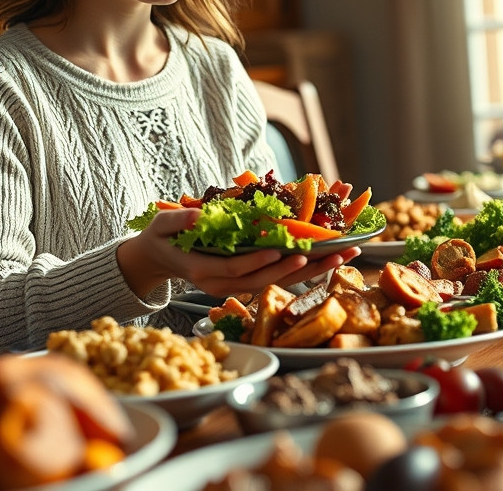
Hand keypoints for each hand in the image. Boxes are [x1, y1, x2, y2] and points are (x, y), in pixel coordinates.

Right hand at [119, 208, 359, 299]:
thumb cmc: (162, 238)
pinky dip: (303, 267)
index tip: (283, 251)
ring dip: (312, 269)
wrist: (160, 258)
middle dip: (301, 268)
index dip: (259, 262)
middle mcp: (223, 284)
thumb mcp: (163, 225)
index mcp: (203, 272)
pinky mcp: (246, 280)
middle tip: (333, 254)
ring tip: (343, 256)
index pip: (236, 270)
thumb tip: (200, 216)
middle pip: (267, 280)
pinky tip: (328, 257)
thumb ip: (181, 221)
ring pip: (278, 281)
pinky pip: (278, 277)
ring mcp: (236, 286)